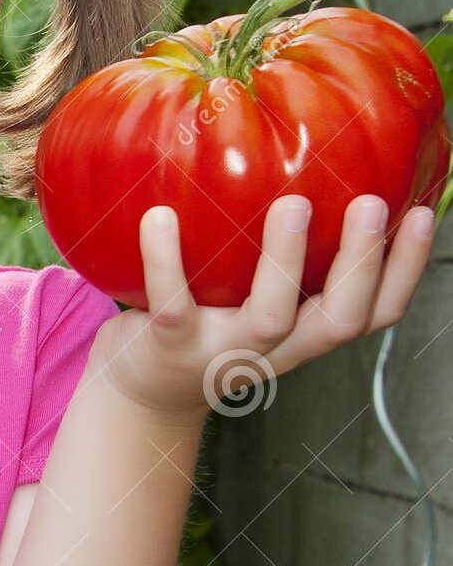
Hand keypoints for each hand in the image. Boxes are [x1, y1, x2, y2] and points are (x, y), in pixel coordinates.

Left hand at [89, 194, 437, 418]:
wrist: (141, 392)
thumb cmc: (206, 323)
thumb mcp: (256, 299)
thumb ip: (286, 258)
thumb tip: (315, 173)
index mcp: (304, 334)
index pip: (374, 313)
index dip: (405, 271)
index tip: (423, 214)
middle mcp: (275, 349)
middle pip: (337, 321)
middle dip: (361, 264)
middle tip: (371, 203)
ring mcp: (223, 350)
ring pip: (270, 317)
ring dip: (286, 259)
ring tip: (295, 204)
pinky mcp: (169, 346)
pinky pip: (172, 305)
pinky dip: (164, 260)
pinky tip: (159, 215)